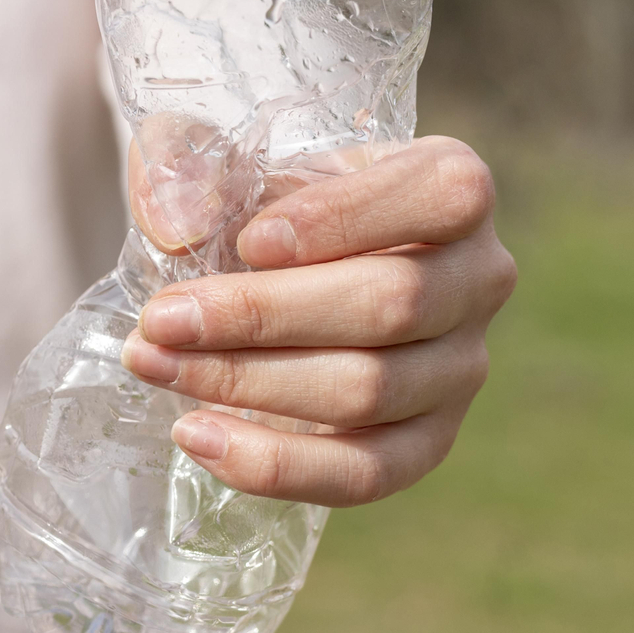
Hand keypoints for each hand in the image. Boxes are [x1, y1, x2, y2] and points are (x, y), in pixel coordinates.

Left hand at [118, 137, 516, 506]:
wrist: (273, 270)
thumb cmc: (262, 199)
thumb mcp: (226, 159)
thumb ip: (191, 167)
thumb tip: (173, 223)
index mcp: (453, 187)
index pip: (439, 197)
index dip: (343, 219)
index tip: (249, 242)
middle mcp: (478, 278)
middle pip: (391, 305)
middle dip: (261, 315)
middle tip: (161, 319)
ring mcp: (460, 368)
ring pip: (369, 392)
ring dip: (247, 384)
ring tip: (154, 366)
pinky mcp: (427, 441)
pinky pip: (366, 473)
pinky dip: (276, 465)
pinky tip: (197, 436)